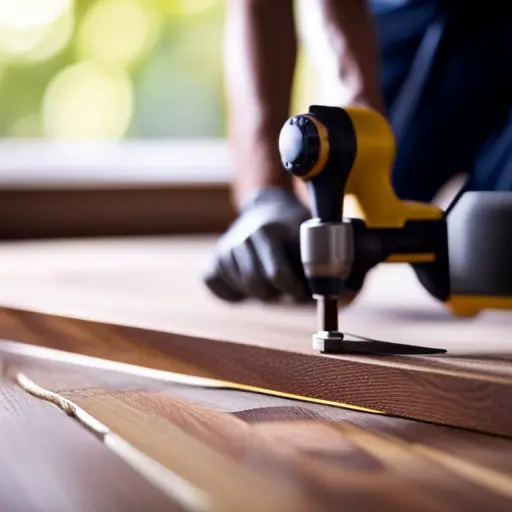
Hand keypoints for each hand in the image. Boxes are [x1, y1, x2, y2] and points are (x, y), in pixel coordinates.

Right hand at [202, 187, 311, 302]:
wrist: (265, 209)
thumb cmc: (292, 228)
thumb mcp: (307, 234)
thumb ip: (320, 261)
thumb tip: (344, 294)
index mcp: (265, 232)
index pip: (277, 275)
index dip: (293, 290)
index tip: (301, 292)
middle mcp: (240, 240)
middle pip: (259, 287)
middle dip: (276, 293)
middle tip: (285, 288)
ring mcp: (223, 251)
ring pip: (243, 291)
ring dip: (259, 293)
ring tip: (270, 280)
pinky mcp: (213, 263)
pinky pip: (222, 292)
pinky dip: (235, 294)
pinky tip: (248, 283)